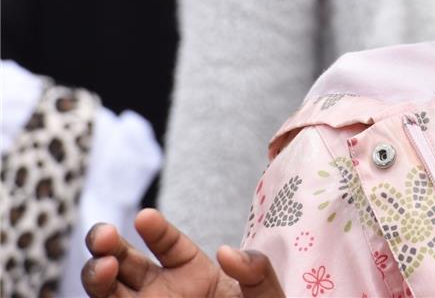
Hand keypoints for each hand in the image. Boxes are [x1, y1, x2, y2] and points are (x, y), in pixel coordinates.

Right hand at [82, 208, 284, 297]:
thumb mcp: (265, 294)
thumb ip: (257, 272)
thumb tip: (227, 251)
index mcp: (193, 271)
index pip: (168, 242)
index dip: (155, 228)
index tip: (146, 217)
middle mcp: (161, 290)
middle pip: (126, 261)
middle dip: (108, 243)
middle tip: (103, 236)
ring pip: (108, 290)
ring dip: (96, 274)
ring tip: (103, 267)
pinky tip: (104, 296)